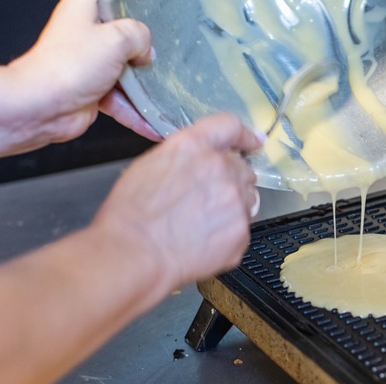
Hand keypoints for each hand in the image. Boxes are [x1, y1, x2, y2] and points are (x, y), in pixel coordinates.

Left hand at [9, 0, 160, 142]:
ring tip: (163, 94)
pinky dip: (135, 112)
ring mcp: (88, 63)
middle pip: (124, 36)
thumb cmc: (66, 66)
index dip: (128, 7)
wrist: (42, 107)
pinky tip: (151, 122)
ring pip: (125, 71)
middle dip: (143, 51)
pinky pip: (121, 99)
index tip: (147, 16)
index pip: (111, 1)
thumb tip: (146, 50)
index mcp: (84, 7)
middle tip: (158, 56)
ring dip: (144, 87)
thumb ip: (139, 36)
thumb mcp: (116, 38)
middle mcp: (85, 33)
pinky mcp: (92, 90)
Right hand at [92, 114, 261, 294]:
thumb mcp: (151, 164)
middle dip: (229, 181)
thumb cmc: (132, 215)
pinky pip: (243, 227)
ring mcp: (235, 200)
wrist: (135, 254)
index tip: (253, 142)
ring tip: (201, 221)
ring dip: (232, 206)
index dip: (244, 136)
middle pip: (242, 168)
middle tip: (205, 200)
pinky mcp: (241, 230)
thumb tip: (204, 159)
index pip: (231, 126)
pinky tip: (204, 238)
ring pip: (247, 198)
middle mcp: (219, 168)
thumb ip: (186, 155)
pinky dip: (228, 233)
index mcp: (193, 146)